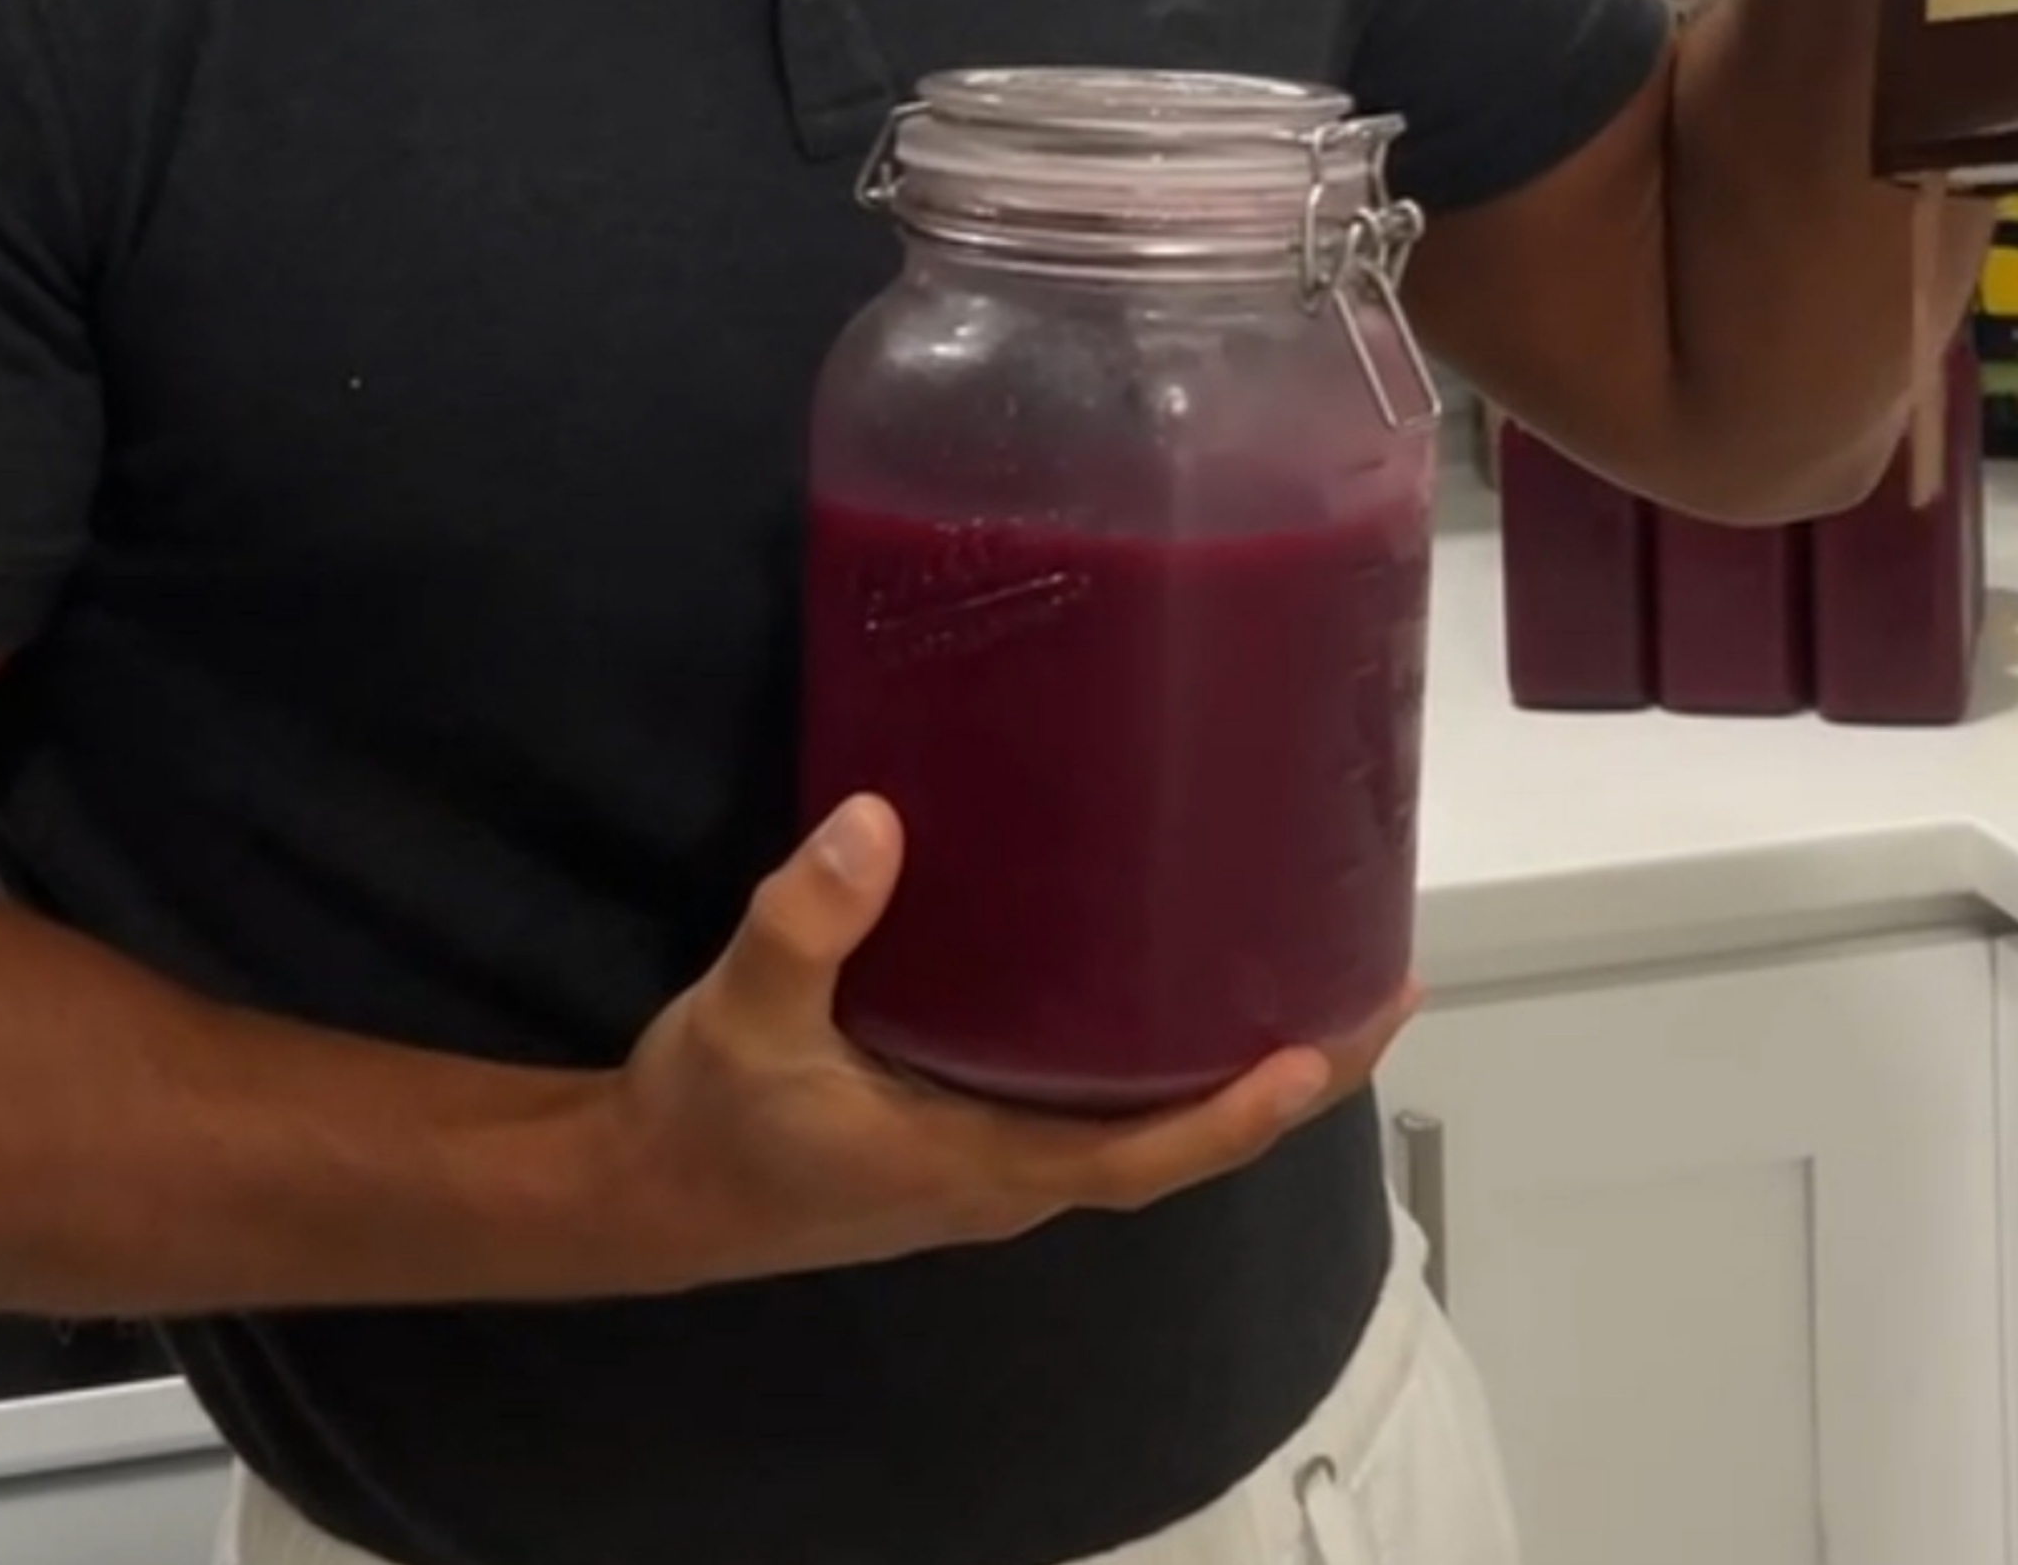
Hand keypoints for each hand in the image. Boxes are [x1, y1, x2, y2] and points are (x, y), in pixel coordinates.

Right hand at [588, 796, 1418, 1293]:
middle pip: (1185, 1136)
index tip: (1322, 1051)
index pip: (1149, 1158)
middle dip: (1288, 1073)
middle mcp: (1016, 1173)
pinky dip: (1164, 1053)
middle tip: (1377, 985)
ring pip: (1152, 1118)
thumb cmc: (703, 1123)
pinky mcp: (978, 1126)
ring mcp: (1003, 1156)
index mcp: (983, 1169)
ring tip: (1320, 963)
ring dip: (1239, 1059)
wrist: (640, 1193)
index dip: (1241, 1114)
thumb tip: (874, 823)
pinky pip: (1103, 1098)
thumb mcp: (740, 1021)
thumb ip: (803, 928)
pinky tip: (1188, 976)